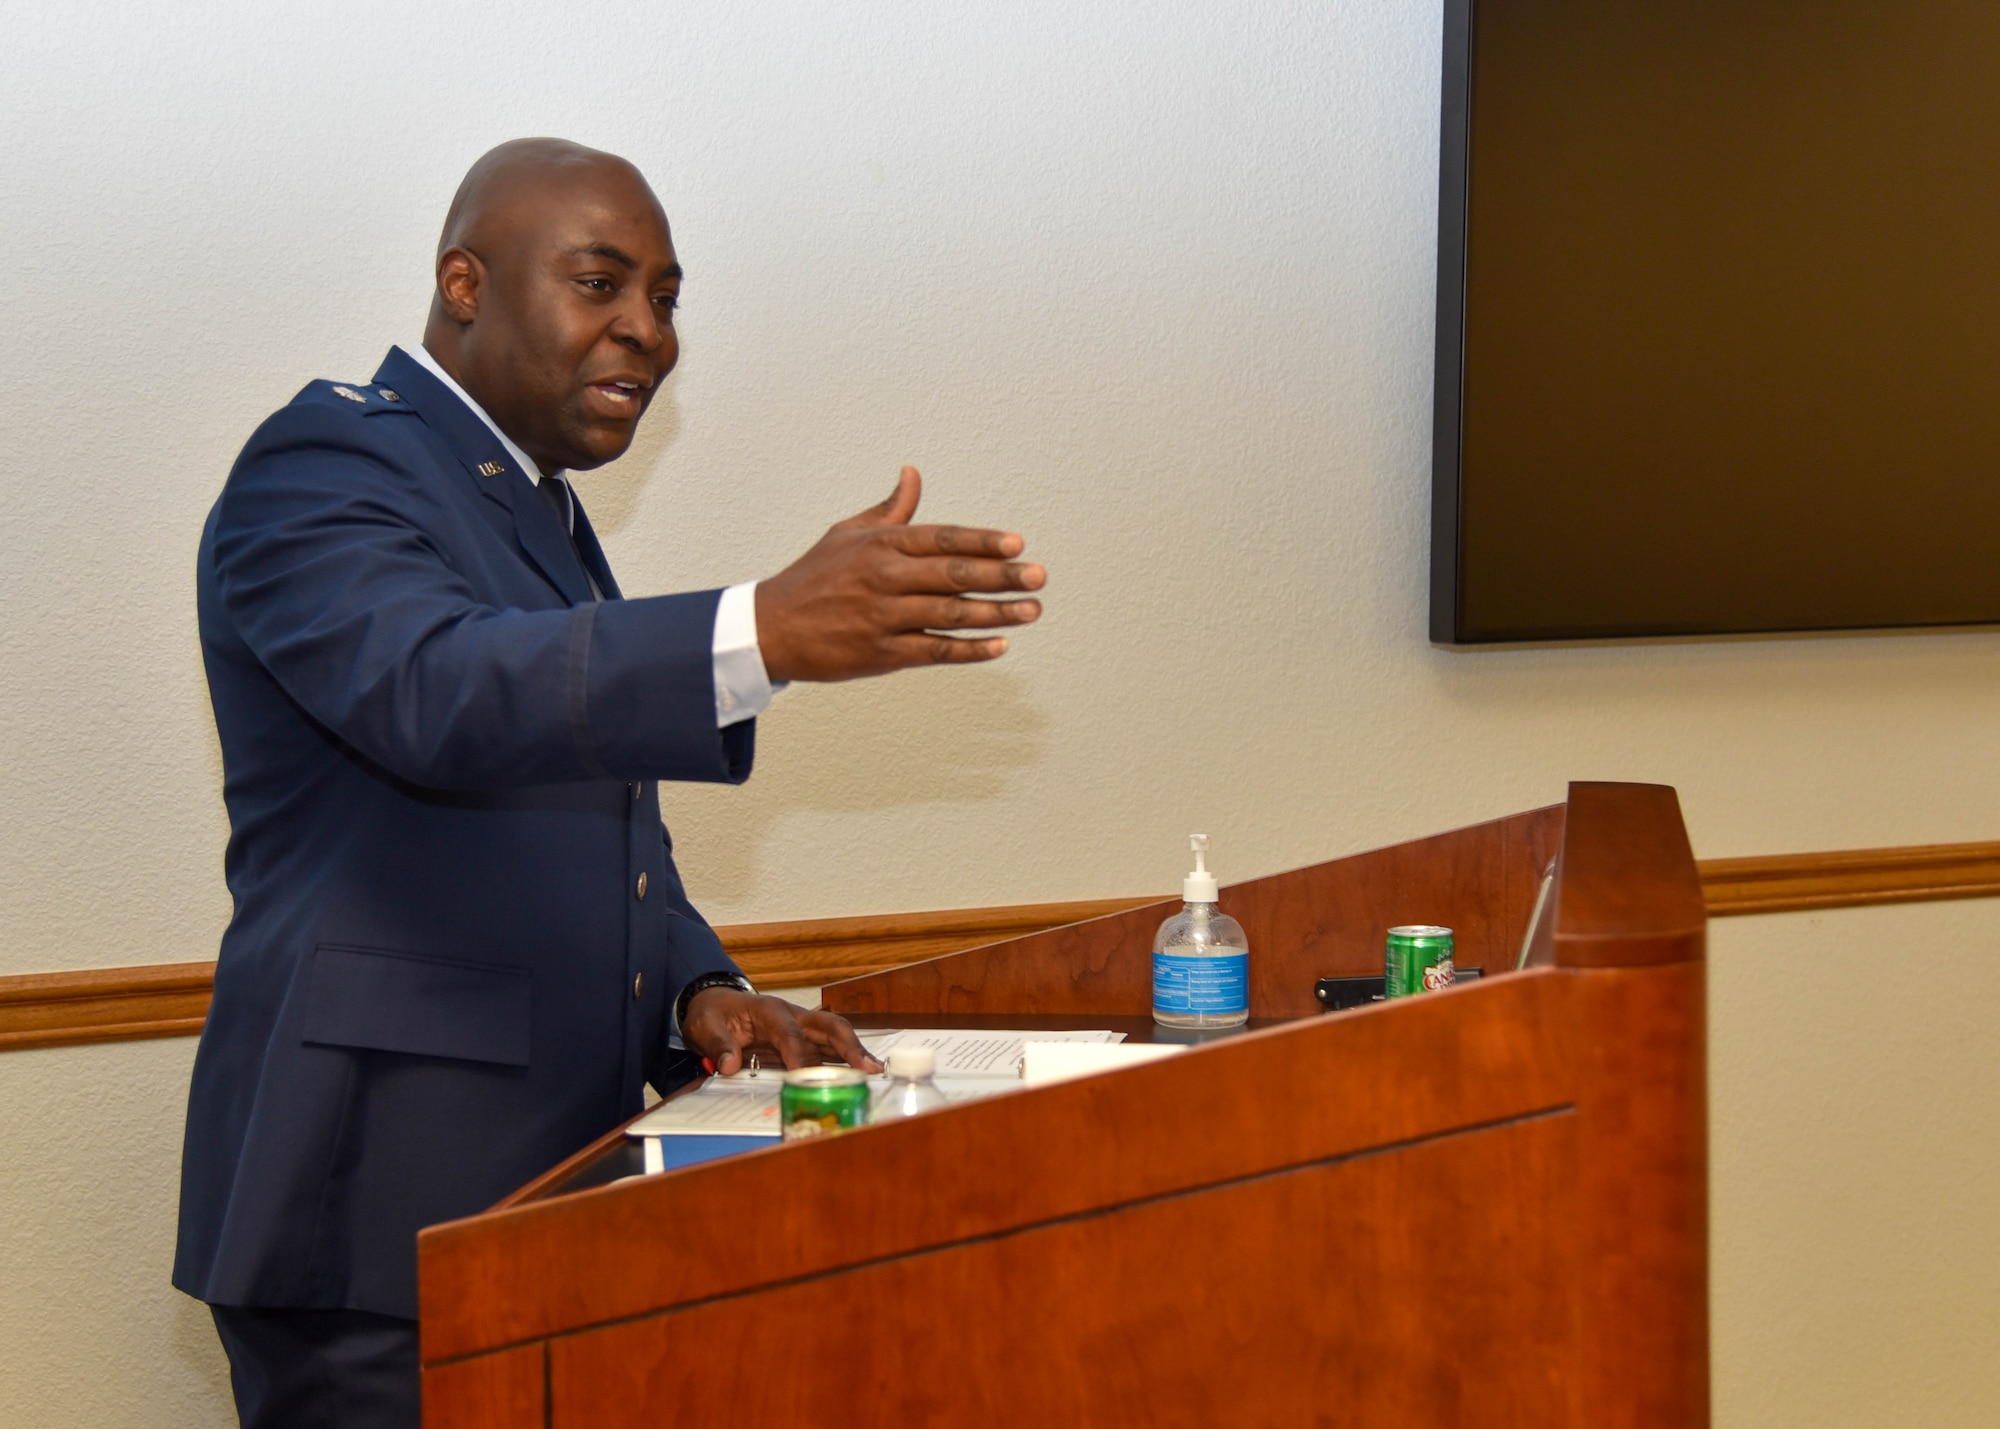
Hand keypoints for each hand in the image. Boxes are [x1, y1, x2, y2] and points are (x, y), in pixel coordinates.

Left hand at [682, 988, 882, 1075]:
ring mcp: (802, 1029)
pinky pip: (829, 1051)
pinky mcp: (804, 1042)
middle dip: (850, 1046)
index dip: (798, 1053)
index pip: (788, 1031)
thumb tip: (730, 1066)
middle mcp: (793, 1016)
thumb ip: (718, 1045)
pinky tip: (860, 1077)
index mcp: (769, 1010)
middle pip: (829, 1026)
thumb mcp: (705, 1027)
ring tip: (875, 1074)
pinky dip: (846, 1063)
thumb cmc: (713, 1014)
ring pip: (836, 1037)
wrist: (715, 1006)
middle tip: (868, 1068)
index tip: (804, 1074)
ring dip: (856, 1054)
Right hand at [754, 466, 1045, 682]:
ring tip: (1032, 611)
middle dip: (1002, 576)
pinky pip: (933, 650)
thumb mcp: (848, 533)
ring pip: (950, 613)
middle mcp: (884, 578)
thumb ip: (890, 510)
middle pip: (954, 575)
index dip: (981, 541)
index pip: (941, 539)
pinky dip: (968, 649)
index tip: (1017, 543)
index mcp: (880, 545)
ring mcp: (883, 617)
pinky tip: (999, 646)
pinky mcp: (880, 653)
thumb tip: (912, 475)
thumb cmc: (814, 577)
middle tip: (1039, 576)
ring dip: (996, 614)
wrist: (770, 627)